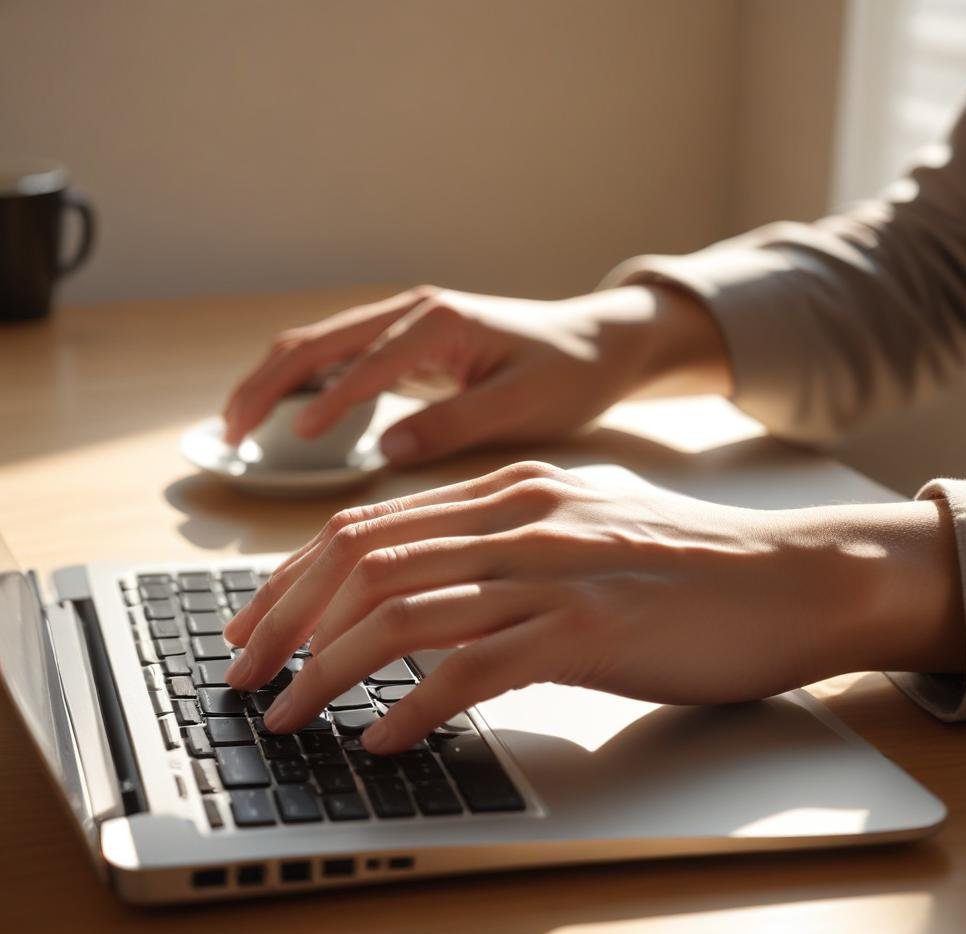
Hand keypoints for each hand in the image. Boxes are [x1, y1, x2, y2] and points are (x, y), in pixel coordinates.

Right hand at [221, 284, 729, 462]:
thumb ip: (454, 426)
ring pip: (316, 345)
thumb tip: (387, 450)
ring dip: (271, 382)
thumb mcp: (523, 406)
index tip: (287, 448)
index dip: (323, 408)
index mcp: (437, 323)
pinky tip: (283, 417)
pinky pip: (337, 358)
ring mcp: (404, 323)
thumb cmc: (570, 373)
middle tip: (229, 438)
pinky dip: (301, 383)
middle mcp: (411, 313)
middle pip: (314, 343)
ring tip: (236, 430)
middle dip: (265, 387)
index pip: (362, 366)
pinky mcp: (406, 342)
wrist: (599, 341)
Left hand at [222, 461, 965, 753]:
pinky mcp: (588, 628)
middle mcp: (520, 519)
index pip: (369, 524)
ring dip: (328, 668)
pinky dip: (414, 705)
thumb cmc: (684, 569)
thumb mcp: (578, 538)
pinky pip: (473, 666)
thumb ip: (502, 553)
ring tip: (290, 714)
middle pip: (366, 561)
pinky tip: (385, 737)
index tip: (256, 624)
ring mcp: (553, 570)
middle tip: (245, 675)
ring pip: (403, 611)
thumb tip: (420, 599)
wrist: (791, 578)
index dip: (295, 576)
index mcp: (511, 494)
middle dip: (287, 621)